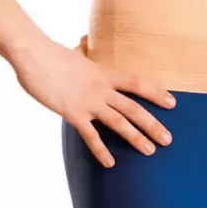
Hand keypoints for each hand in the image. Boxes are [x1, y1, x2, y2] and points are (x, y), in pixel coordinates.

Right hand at [11, 34, 175, 167]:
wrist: (34, 54)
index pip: (137, 83)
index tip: (172, 102)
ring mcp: (89, 101)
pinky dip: (101, 150)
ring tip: (150, 151)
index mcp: (105, 73)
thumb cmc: (51, 54)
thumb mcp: (74, 53)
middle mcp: (102, 88)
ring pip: (119, 122)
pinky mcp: (72, 113)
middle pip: (134, 108)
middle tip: (168, 139)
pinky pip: (91, 135)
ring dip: (136, 138)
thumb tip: (82, 43)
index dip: (156, 93)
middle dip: (153, 124)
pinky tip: (110, 163)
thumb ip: (83, 53)